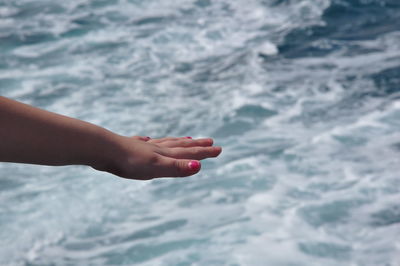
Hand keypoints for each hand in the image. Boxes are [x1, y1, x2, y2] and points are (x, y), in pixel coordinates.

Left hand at [93, 136, 221, 179]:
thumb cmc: (128, 161)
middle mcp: (157, 148)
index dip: (205, 152)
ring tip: (186, 139)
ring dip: (178, 142)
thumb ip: (176, 167)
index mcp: (164, 154)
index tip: (219, 149)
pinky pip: (146, 143)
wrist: (102, 149)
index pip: (189, 153)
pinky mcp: (130, 148)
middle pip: (181, 146)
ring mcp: (144, 147)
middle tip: (210, 140)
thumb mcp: (156, 167)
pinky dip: (151, 141)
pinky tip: (146, 139)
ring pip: (165, 143)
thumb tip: (199, 166)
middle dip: (197, 145)